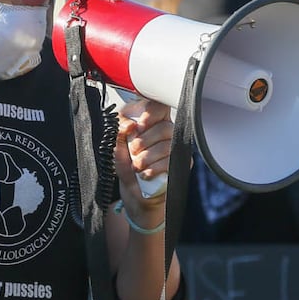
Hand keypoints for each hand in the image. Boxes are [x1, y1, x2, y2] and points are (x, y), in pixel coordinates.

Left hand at [115, 97, 174, 219]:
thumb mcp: (116, 146)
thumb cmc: (127, 166)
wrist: (134, 193)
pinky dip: (154, 169)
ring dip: (147, 157)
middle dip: (144, 141)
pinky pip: (170, 162)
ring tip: (136, 167)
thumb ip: (119, 130)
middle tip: (133, 152)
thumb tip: (129, 125)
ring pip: (167, 145)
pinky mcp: (182, 163)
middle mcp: (168, 132)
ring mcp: (177, 147)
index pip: (159, 106)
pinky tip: (145, 174)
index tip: (138, 127)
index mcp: (152, 122)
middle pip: (163, 127)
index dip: (150, 113)